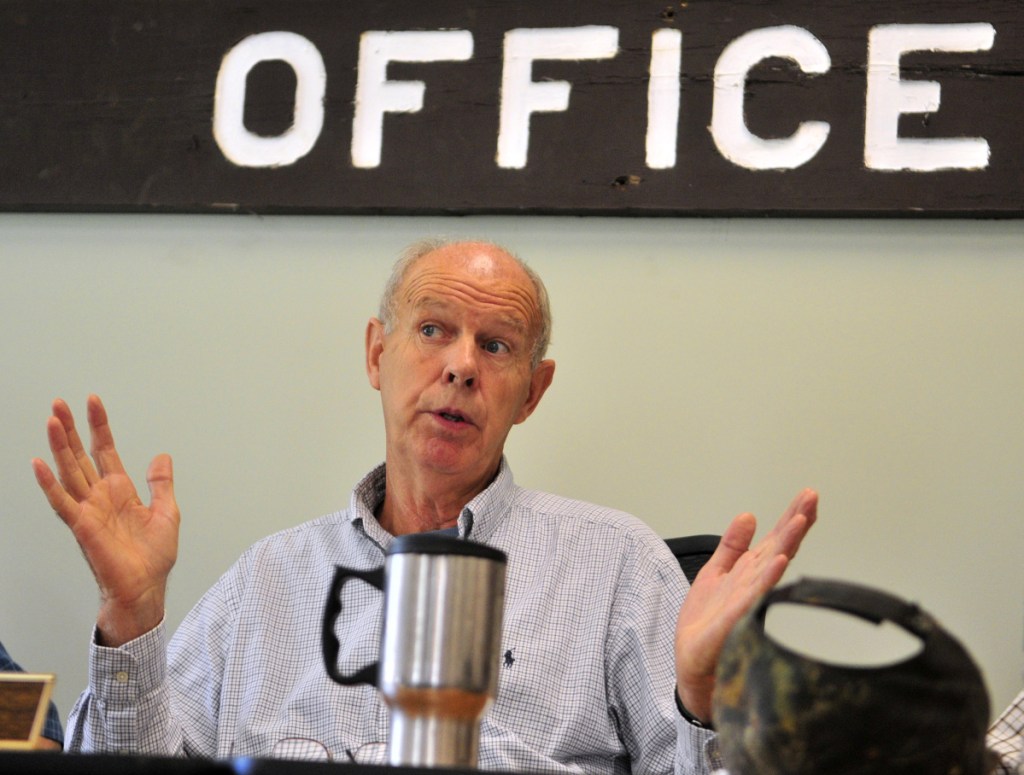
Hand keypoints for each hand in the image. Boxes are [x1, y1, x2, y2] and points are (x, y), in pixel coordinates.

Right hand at [32, 395, 179, 646]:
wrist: (146, 588)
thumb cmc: (153, 558)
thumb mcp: (167, 512)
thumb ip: (161, 484)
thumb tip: (162, 457)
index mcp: (120, 491)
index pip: (105, 451)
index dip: (100, 427)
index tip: (93, 402)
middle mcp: (100, 496)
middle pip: (81, 455)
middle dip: (71, 429)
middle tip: (60, 402)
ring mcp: (89, 510)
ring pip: (69, 471)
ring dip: (59, 447)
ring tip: (52, 420)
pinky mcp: (83, 526)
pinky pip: (63, 502)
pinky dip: (50, 484)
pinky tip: (39, 464)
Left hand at [674, 488, 817, 722]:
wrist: (692, 663)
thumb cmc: (706, 623)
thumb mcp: (714, 572)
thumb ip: (732, 545)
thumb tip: (748, 515)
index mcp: (749, 571)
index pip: (775, 539)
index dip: (790, 517)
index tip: (808, 494)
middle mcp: (754, 583)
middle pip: (779, 547)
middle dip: (795, 522)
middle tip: (811, 497)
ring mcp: (748, 599)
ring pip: (771, 566)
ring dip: (787, 543)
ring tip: (800, 519)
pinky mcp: (735, 617)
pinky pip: (754, 594)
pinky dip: (768, 577)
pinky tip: (780, 561)